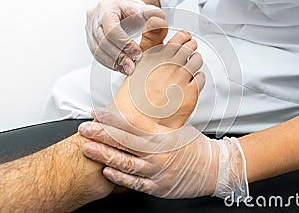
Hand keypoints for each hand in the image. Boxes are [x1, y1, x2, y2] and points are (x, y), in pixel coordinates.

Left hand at [78, 111, 248, 199]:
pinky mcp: (158, 187)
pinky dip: (121, 178)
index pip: (133, 124)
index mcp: (163, 136)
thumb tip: (129, 117)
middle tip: (85, 129)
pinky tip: (107, 171)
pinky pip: (136, 183)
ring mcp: (158, 171)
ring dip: (105, 155)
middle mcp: (159, 154)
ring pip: (127, 163)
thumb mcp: (176, 129)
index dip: (112, 118)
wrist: (214, 168)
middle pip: (126, 142)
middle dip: (102, 134)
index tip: (97, 112)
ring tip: (88, 148)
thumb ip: (152, 126)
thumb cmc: (195, 146)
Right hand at [86, 0, 164, 74]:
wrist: (123, 13)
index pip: (111, 28)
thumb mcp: (144, 10)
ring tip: (129, 69)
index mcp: (106, 7)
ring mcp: (89, 29)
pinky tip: (121, 68)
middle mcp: (94, 17)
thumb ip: (153, 15)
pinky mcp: (90, 41)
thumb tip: (160, 22)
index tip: (138, 53)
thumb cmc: (133, 12)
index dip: (124, 43)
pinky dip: (109, 63)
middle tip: (133, 66)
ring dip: (114, 62)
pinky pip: (97, 55)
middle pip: (103, 41)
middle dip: (119, 55)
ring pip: (98, 50)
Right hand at [105, 17, 204, 128]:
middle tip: (190, 49)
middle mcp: (169, 64)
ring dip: (195, 61)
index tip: (185, 38)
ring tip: (190, 66)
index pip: (179, 37)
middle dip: (191, 47)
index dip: (184, 37)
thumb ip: (150, 41)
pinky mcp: (190, 93)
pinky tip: (190, 82)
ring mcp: (181, 78)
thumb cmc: (133, 95)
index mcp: (156, 55)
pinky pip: (201, 78)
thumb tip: (159, 20)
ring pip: (197, 61)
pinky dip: (198, 78)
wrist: (137, 122)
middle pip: (190, 47)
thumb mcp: (137, 62)